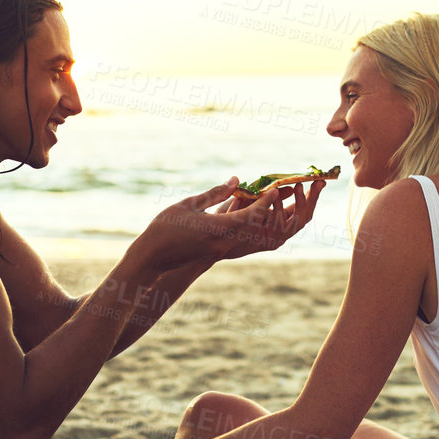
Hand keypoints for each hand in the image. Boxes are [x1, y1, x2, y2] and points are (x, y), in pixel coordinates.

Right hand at [135, 178, 313, 266]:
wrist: (153, 258)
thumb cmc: (165, 227)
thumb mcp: (189, 204)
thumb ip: (215, 193)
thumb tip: (236, 180)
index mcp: (218, 229)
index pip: (252, 216)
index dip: (266, 202)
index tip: (275, 188)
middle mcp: (226, 243)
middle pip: (262, 229)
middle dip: (277, 212)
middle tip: (285, 194)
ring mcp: (225, 250)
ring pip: (258, 239)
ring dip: (272, 222)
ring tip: (280, 204)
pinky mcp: (221, 253)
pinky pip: (248, 242)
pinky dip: (259, 229)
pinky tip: (261, 217)